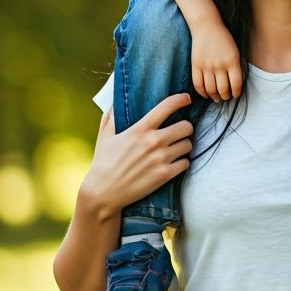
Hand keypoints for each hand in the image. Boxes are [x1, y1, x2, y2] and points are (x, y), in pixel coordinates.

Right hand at [81, 93, 193, 217]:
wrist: (104, 192)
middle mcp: (153, 141)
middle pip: (186, 127)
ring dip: (184, 145)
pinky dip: (182, 162)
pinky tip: (175, 162)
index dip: (180, 100)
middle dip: (185, 128)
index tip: (186, 99)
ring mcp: (160, 158)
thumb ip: (111, 117)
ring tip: (177, 148)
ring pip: (188, 145)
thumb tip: (113, 102)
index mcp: (140, 129)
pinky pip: (186, 163)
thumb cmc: (103, 163)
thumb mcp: (105, 136)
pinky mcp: (165, 174)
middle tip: (181, 131)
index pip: (167, 107)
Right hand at [190, 19, 243, 100]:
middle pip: (223, 89)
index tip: (235, 95)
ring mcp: (206, 66)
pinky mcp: (196, 65)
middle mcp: (219, 65)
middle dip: (225, 96)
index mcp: (232, 61)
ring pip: (210, 89)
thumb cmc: (223, 38)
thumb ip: (236, 67)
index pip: (236, 84)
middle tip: (226, 97)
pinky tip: (206, 94)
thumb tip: (235, 86)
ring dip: (215, 96)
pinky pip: (198, 84)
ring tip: (217, 97)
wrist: (207, 26)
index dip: (236, 93)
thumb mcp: (235, 51)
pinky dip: (202, 92)